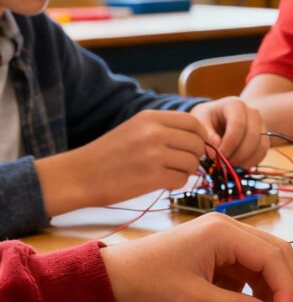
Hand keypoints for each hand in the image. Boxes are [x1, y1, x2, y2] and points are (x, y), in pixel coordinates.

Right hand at [37, 109, 207, 215]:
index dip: (202, 136)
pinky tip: (161, 183)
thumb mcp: (134, 129)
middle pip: (197, 144)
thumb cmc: (108, 154)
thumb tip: (201, 138)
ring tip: (168, 173)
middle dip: (195, 156)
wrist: (79, 175)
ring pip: (192, 163)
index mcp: (150, 117)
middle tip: (181, 164)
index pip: (193, 122)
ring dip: (185, 172)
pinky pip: (181, 180)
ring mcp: (154, 154)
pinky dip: (175, 184)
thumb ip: (164, 129)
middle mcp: (154, 132)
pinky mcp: (152, 176)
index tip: (200, 146)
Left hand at [100, 213, 292, 301]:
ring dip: (263, 294)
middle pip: (274, 255)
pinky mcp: (213, 256)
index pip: (273, 256)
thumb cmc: (147, 285)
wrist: (108, 281)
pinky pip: (242, 274)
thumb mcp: (193, 300)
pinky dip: (244, 295)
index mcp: (225, 232)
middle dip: (281, 289)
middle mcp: (228, 230)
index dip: (286, 288)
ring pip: (260, 266)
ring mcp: (221, 242)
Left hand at [190, 97, 268, 166]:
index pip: (238, 125)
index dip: (229, 144)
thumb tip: (214, 151)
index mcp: (235, 105)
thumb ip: (206, 134)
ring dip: (245, 159)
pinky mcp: (264, 136)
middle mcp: (253, 112)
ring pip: (260, 146)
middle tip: (224, 162)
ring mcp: (261, 124)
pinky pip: (263, 152)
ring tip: (230, 163)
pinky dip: (252, 161)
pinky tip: (239, 163)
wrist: (218, 117)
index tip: (218, 156)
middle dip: (238, 154)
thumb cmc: (208, 118)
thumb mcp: (200, 121)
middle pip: (252, 137)